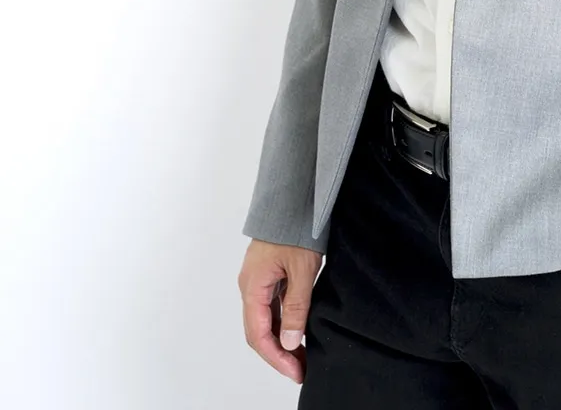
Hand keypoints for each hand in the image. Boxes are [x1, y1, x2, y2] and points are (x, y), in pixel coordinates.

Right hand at [238, 238, 322, 383]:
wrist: (294, 196)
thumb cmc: (296, 227)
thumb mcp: (302, 269)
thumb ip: (296, 307)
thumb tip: (288, 342)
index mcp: (253, 286)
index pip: (258, 334)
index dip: (276, 358)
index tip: (295, 371)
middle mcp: (250, 286)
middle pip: (259, 331)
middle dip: (278, 354)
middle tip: (301, 369)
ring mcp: (258, 280)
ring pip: (265, 320)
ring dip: (281, 340)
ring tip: (302, 355)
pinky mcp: (268, 274)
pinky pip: (272, 306)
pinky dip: (284, 323)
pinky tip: (298, 331)